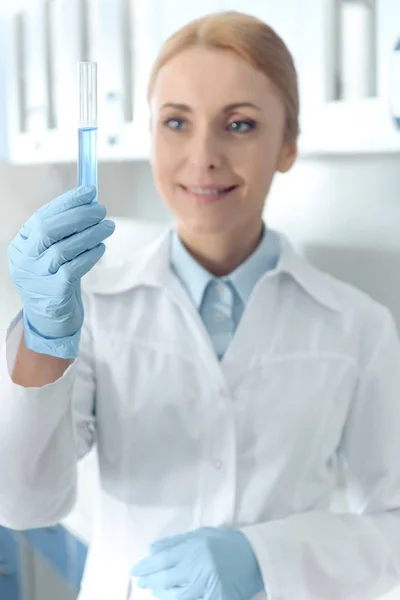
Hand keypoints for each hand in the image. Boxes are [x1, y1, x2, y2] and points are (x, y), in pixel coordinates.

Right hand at [7, 185, 114, 357]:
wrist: (49, 318)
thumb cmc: (53, 277)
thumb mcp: (50, 253)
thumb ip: (64, 231)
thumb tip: (91, 203)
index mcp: (22, 244)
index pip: (42, 216)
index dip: (67, 202)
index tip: (90, 191)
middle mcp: (24, 260)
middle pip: (49, 230)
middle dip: (79, 216)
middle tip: (102, 210)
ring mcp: (37, 277)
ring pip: (63, 248)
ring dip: (90, 234)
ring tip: (108, 227)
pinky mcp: (54, 292)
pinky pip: (74, 268)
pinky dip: (90, 255)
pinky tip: (101, 247)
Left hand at [130, 526, 263, 599]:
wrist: (257, 556)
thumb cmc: (227, 542)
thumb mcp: (201, 535)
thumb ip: (176, 542)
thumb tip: (152, 550)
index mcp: (195, 547)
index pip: (163, 559)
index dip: (145, 566)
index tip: (134, 571)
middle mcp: (199, 566)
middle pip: (166, 579)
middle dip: (150, 582)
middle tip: (141, 583)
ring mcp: (208, 585)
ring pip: (176, 596)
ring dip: (162, 595)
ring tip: (156, 591)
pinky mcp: (218, 598)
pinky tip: (174, 598)